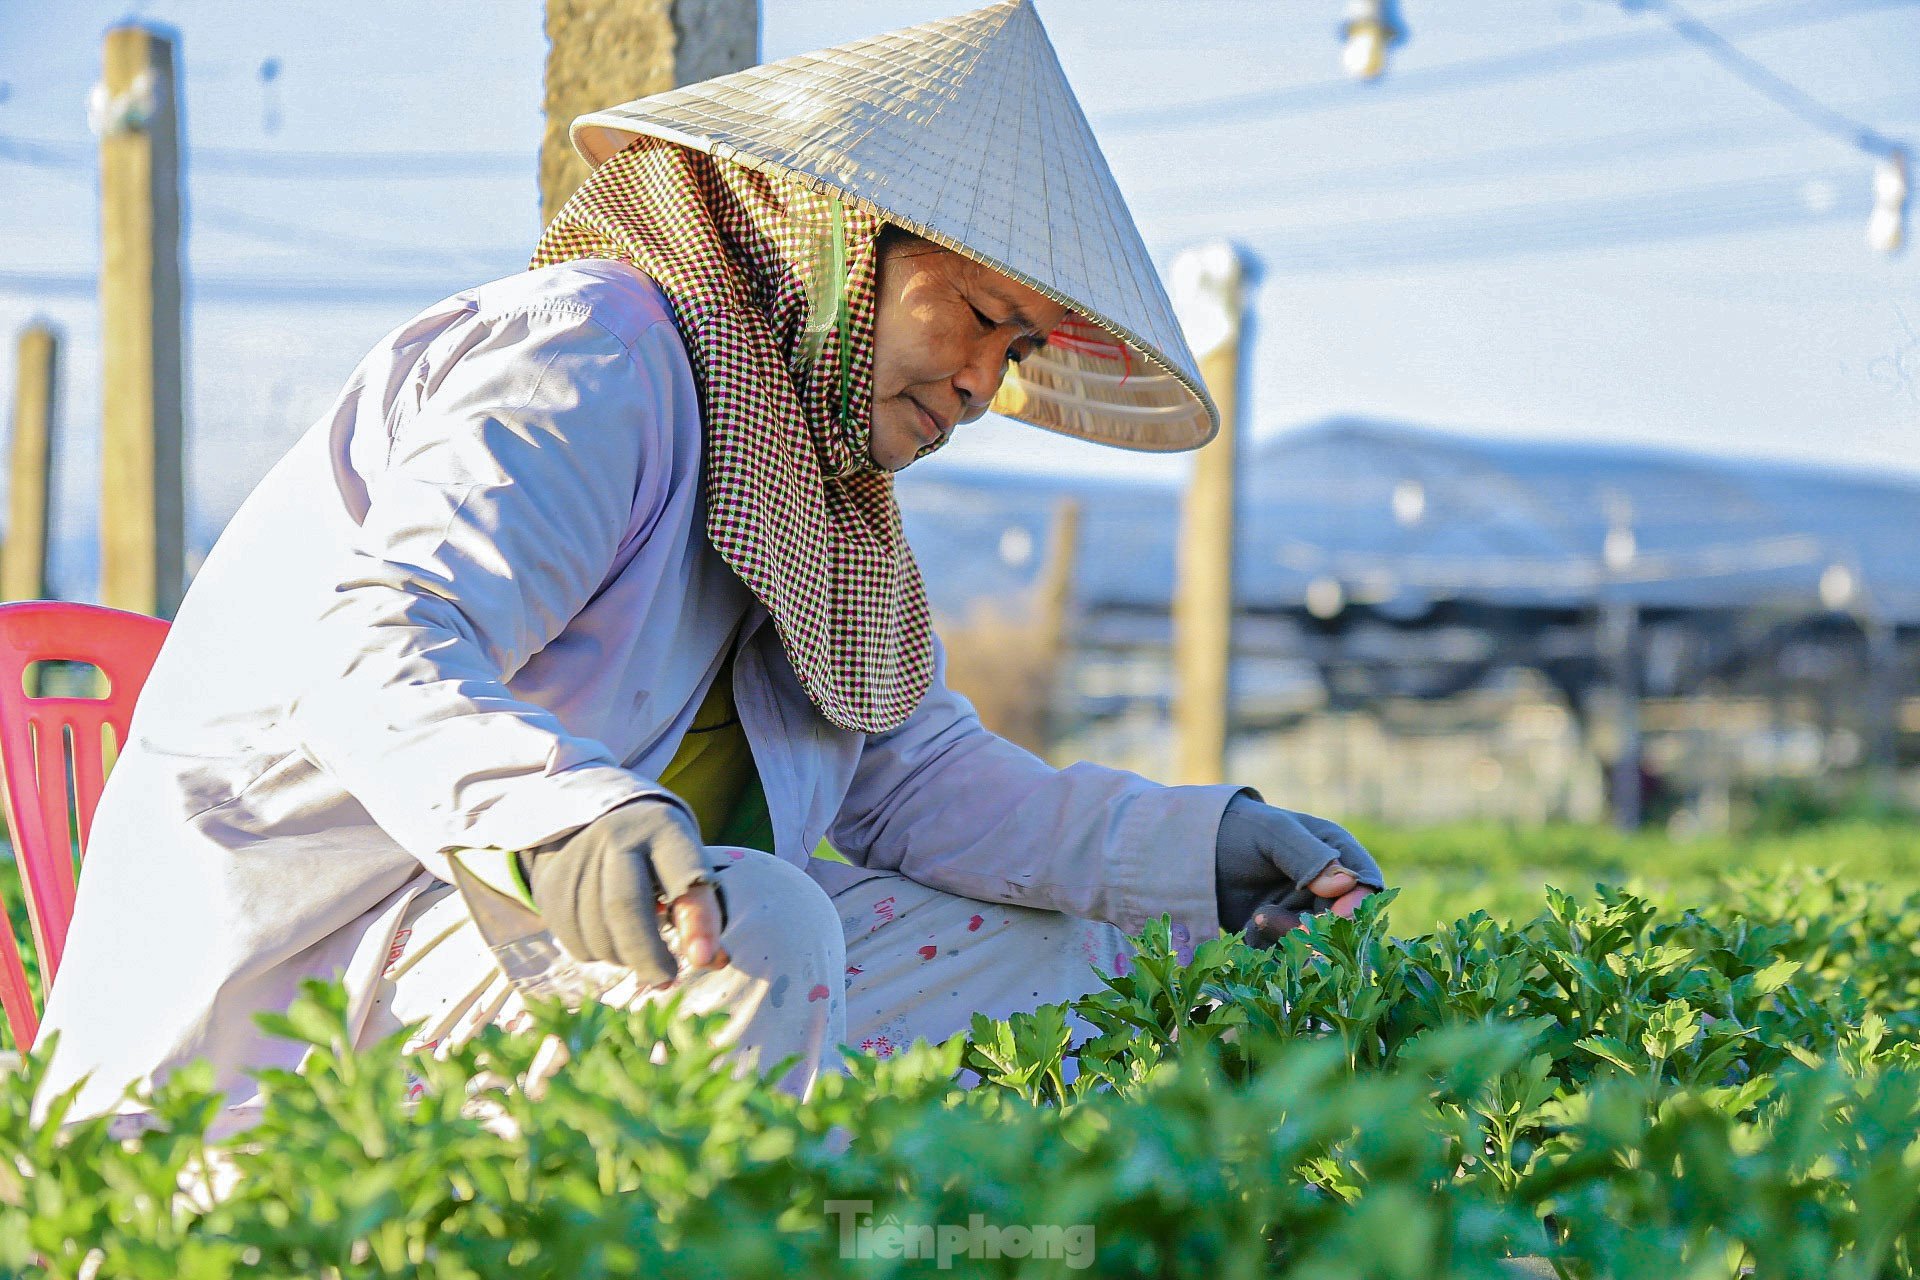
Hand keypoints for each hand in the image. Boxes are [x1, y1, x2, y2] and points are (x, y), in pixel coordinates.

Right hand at [515, 797, 728, 985]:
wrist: (595, 826)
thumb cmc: (656, 857)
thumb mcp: (684, 867)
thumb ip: (701, 912)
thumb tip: (711, 961)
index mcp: (664, 830)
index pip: (683, 877)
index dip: (697, 921)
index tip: (703, 959)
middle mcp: (616, 837)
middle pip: (625, 907)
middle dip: (648, 955)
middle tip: (666, 979)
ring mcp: (577, 860)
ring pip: (598, 932)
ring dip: (623, 957)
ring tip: (636, 946)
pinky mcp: (550, 886)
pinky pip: (576, 943)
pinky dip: (599, 954)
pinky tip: (609, 936)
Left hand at [1214, 795, 1384, 944]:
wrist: (1193, 849)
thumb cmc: (1238, 830)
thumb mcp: (1273, 834)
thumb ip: (1309, 855)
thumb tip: (1347, 883)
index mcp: (1337, 853)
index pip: (1367, 886)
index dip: (1358, 905)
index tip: (1337, 913)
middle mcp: (1328, 888)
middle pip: (1344, 925)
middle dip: (1317, 930)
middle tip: (1280, 919)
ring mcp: (1304, 914)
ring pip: (1316, 946)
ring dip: (1290, 939)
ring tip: (1259, 917)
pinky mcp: (1280, 936)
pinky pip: (1286, 955)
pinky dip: (1269, 946)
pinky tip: (1250, 925)